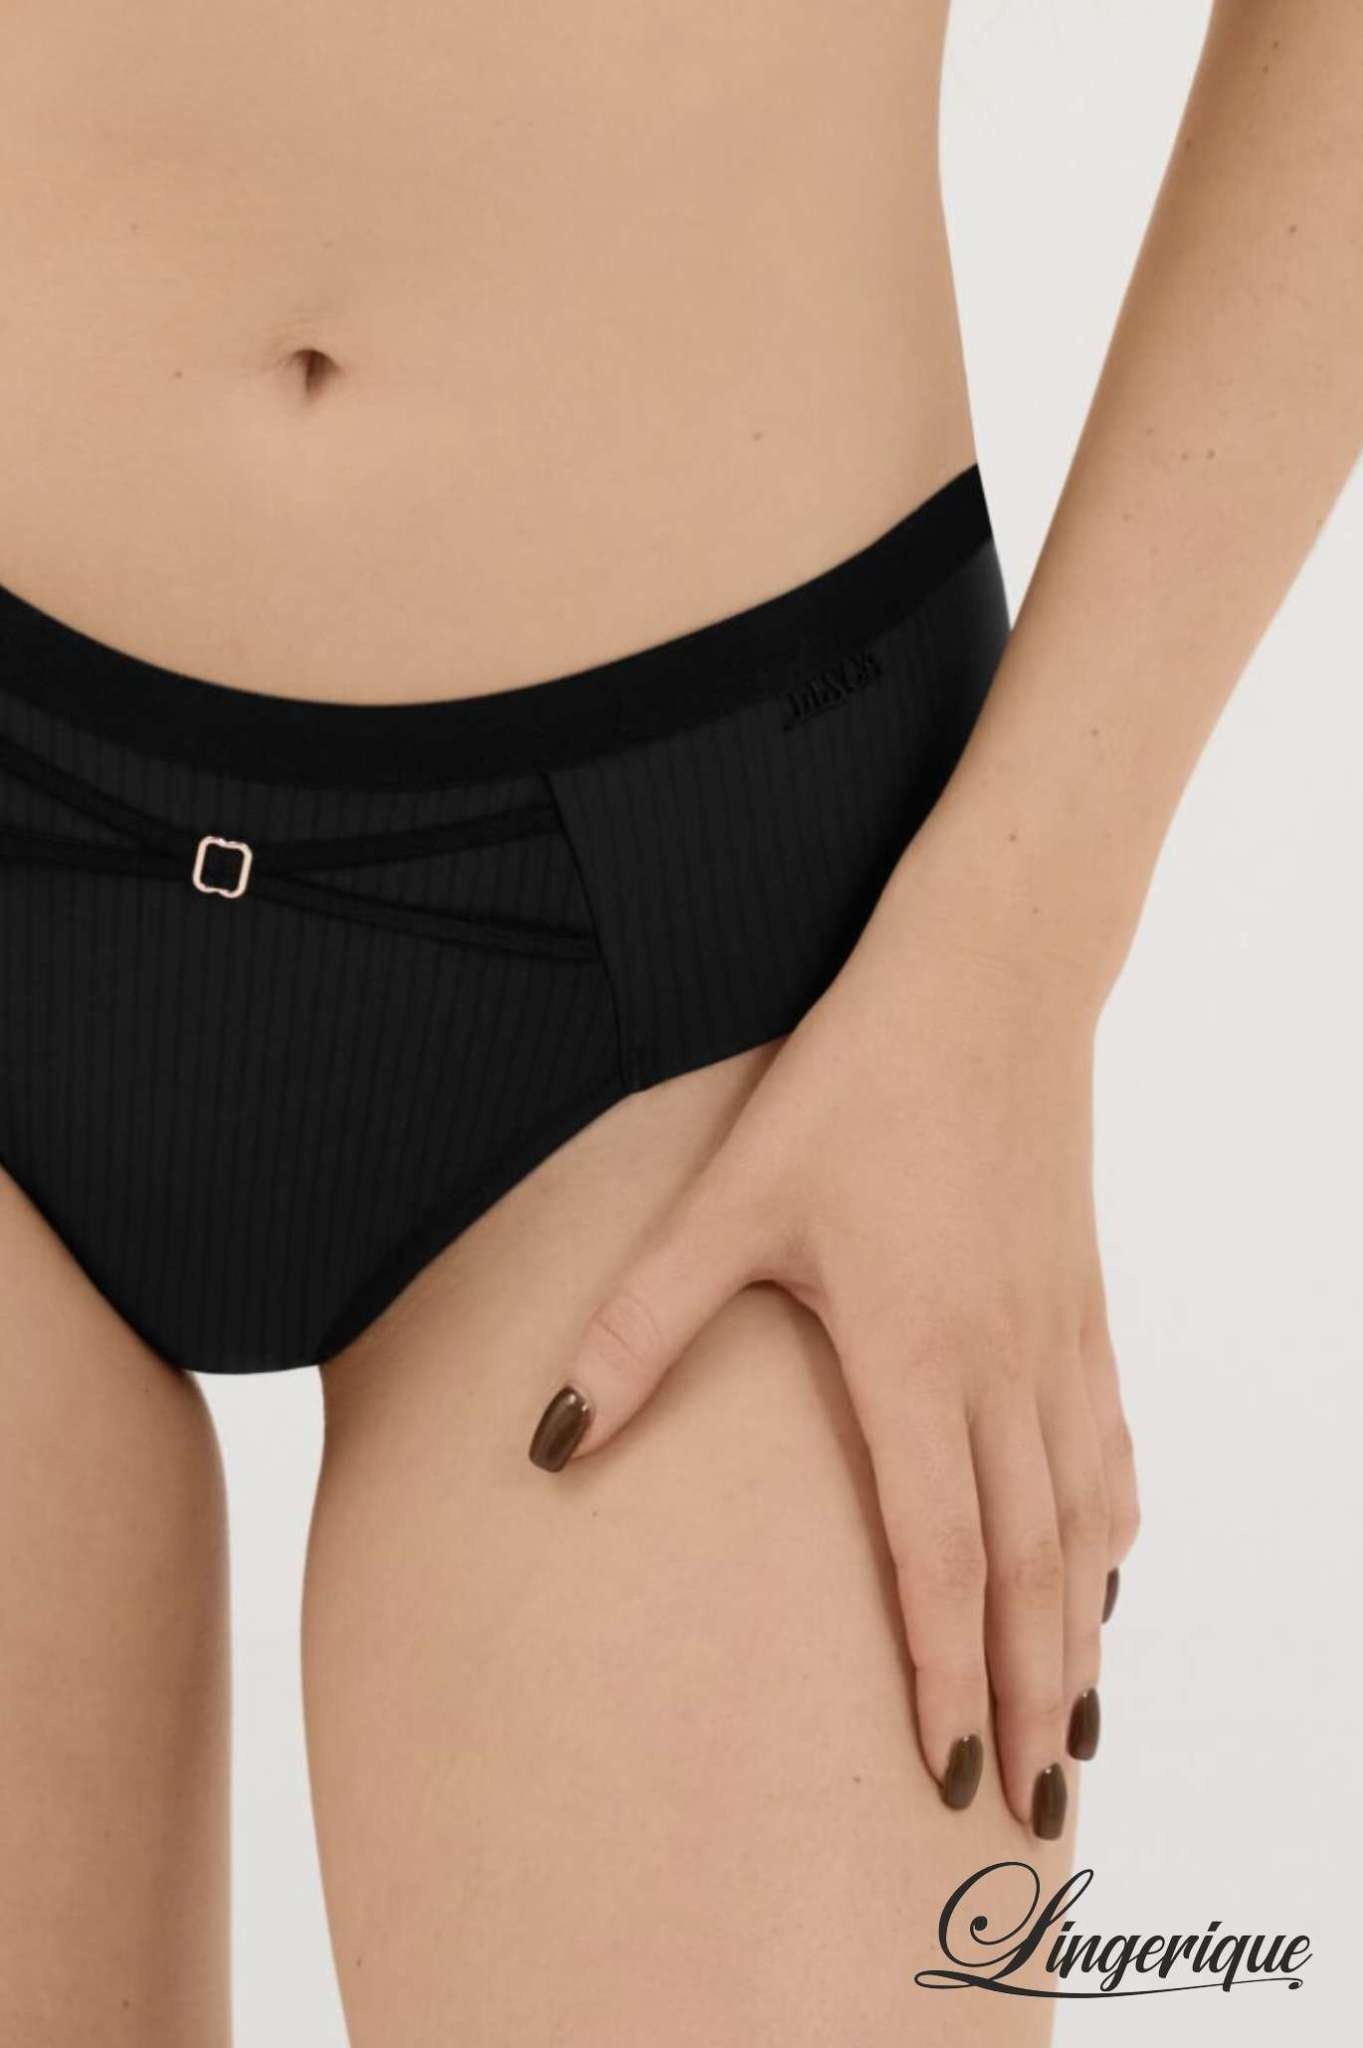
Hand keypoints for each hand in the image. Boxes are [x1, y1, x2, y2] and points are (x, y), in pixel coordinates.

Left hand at [526, 865, 1139, 1837]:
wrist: (989, 976)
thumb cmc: (856, 1080)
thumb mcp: (731, 1199)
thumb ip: (642, 1326)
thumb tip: (548, 1440)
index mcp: (916, 1358)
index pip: (936, 1556)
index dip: (943, 1673)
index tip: (947, 1773)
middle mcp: (1003, 1368)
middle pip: (1027, 1570)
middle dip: (1031, 1697)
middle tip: (1035, 1808)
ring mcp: (1055, 1335)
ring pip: (1080, 1521)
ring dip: (1081, 1635)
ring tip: (1082, 1728)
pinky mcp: (1078, 1296)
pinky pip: (1107, 1442)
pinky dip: (1111, 1527)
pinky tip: (1110, 1567)